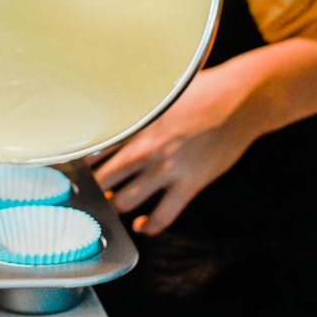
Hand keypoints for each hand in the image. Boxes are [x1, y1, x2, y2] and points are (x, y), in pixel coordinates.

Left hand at [94, 64, 263, 234]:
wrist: (241, 101)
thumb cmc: (204, 90)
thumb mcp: (164, 92)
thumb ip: (140, 105)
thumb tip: (121, 99)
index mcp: (137, 123)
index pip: (95, 149)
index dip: (81, 163)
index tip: (76, 169)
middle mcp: (147, 149)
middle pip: (103, 180)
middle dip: (93, 189)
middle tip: (88, 193)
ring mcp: (168, 170)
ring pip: (126, 202)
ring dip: (115, 207)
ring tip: (111, 206)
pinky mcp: (189, 186)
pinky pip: (163, 217)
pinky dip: (148, 226)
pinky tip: (141, 225)